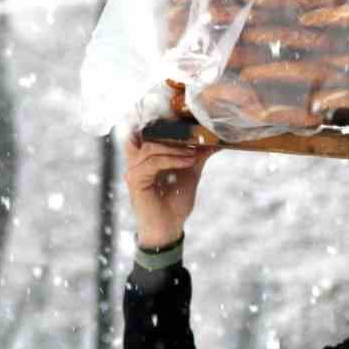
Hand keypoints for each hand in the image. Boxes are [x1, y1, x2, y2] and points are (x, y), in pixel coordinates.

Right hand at [124, 133, 216, 247]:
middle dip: (169, 131)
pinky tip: (189, 161)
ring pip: (150, 147)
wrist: (169, 227)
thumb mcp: (190, 173)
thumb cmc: (175, 201)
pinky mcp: (135, 180)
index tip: (188, 121)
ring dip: (175, 148)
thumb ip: (197, 156)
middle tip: (192, 133)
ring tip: (194, 152)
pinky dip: (172, 159)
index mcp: (146, 156)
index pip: (148, 130)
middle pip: (145, 133)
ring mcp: (133, 169)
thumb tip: (214, 142)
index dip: (165, 122)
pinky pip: (153, 162)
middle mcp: (136, 160)